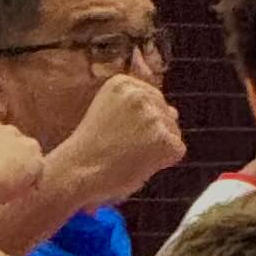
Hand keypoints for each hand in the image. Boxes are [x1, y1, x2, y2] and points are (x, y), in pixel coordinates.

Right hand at [60, 72, 186, 207]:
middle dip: (151, 132)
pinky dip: (163, 162)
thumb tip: (175, 111)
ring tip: (129, 157)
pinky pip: (177, 150)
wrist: (78, 172)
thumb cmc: (89, 149)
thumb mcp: (108, 113)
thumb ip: (138, 108)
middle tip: (124, 148)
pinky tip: (140, 164)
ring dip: (157, 147)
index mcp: (122, 83)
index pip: (152, 98)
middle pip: (165, 113)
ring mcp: (153, 116)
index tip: (119, 132)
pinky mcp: (164, 139)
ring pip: (173, 132)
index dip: (139, 121)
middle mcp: (139, 94)